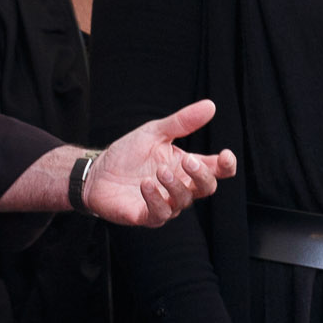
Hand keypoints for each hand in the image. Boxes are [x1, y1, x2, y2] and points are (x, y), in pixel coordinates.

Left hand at [81, 100, 236, 226]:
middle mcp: (180, 187)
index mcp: (186, 167)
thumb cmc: (128, 154)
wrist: (96, 173)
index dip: (226, 166)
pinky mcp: (147, 216)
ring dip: (175, 185)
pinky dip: (156, 199)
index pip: (216, 170)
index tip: (225, 156)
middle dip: (201, 175)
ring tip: (159, 171)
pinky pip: (160, 213)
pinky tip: (146, 184)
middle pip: (207, 188)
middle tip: (187, 161)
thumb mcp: (155, 132)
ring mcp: (166, 203)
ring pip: (184, 201)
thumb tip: (210, 106)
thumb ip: (182, 122)